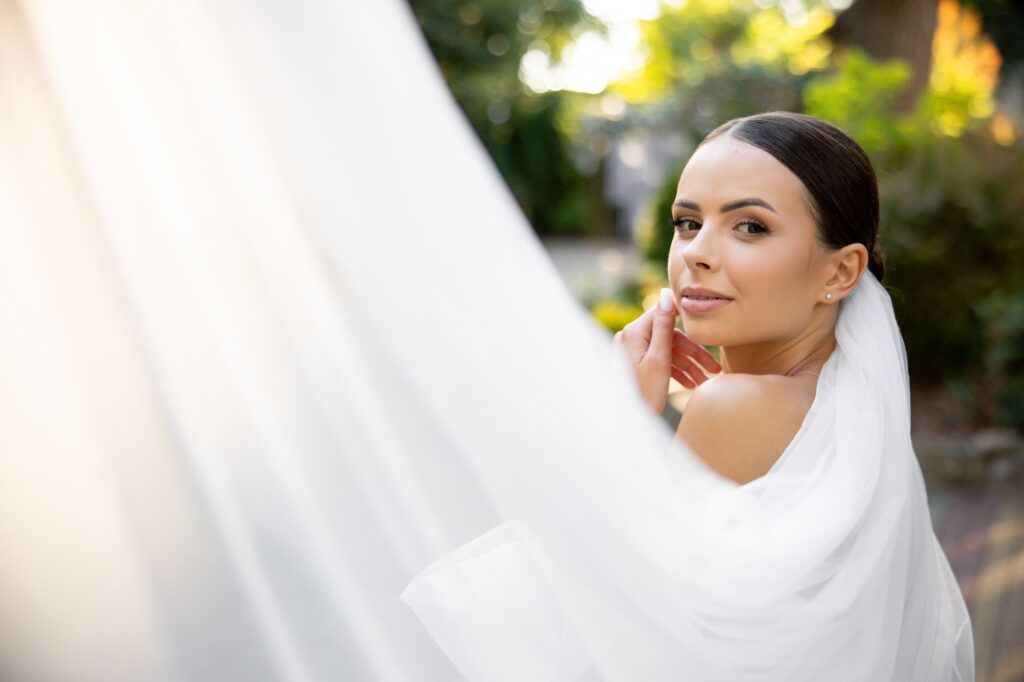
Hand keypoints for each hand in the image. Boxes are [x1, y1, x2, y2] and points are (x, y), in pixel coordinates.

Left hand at [613, 288, 721, 413]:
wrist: (628, 424)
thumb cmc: (643, 393)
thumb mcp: (659, 359)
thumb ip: (664, 327)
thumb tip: (666, 295)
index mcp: (634, 333)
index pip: (664, 314)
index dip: (685, 319)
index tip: (705, 321)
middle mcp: (631, 339)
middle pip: (670, 336)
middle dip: (693, 353)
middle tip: (715, 369)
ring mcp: (633, 352)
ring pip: (668, 351)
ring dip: (688, 366)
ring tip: (706, 381)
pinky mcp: (637, 365)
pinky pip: (661, 362)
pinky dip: (676, 372)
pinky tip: (692, 384)